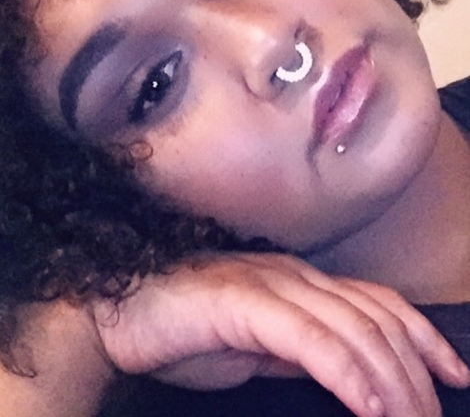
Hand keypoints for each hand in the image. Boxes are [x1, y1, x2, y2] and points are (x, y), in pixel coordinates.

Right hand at [93, 253, 469, 416]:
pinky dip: (346, 372)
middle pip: (375, 316)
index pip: (377, 301)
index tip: (452, 374)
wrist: (122, 312)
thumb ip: (298, 349)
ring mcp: (268, 284)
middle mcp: (292, 275)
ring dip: (391, 379)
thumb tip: (343, 373)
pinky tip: (367, 405)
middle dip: (415, 370)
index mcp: (298, 282)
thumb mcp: (256, 346)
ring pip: (351, 325)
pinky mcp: (241, 301)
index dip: (422, 336)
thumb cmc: (185, 331)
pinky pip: (307, 336)